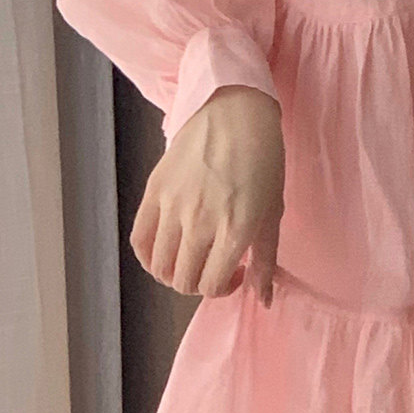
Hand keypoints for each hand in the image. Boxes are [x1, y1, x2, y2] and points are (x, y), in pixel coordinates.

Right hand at [132, 84, 283, 305]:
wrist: (235, 111)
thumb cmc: (263, 160)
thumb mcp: (274, 211)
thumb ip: (267, 260)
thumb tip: (264, 301)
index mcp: (235, 228)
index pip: (210, 286)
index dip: (222, 289)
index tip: (233, 273)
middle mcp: (200, 221)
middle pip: (183, 281)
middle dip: (200, 283)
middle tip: (213, 265)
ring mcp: (172, 206)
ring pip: (159, 266)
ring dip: (175, 273)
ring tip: (191, 257)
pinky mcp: (153, 191)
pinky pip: (139, 240)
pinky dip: (149, 257)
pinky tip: (167, 250)